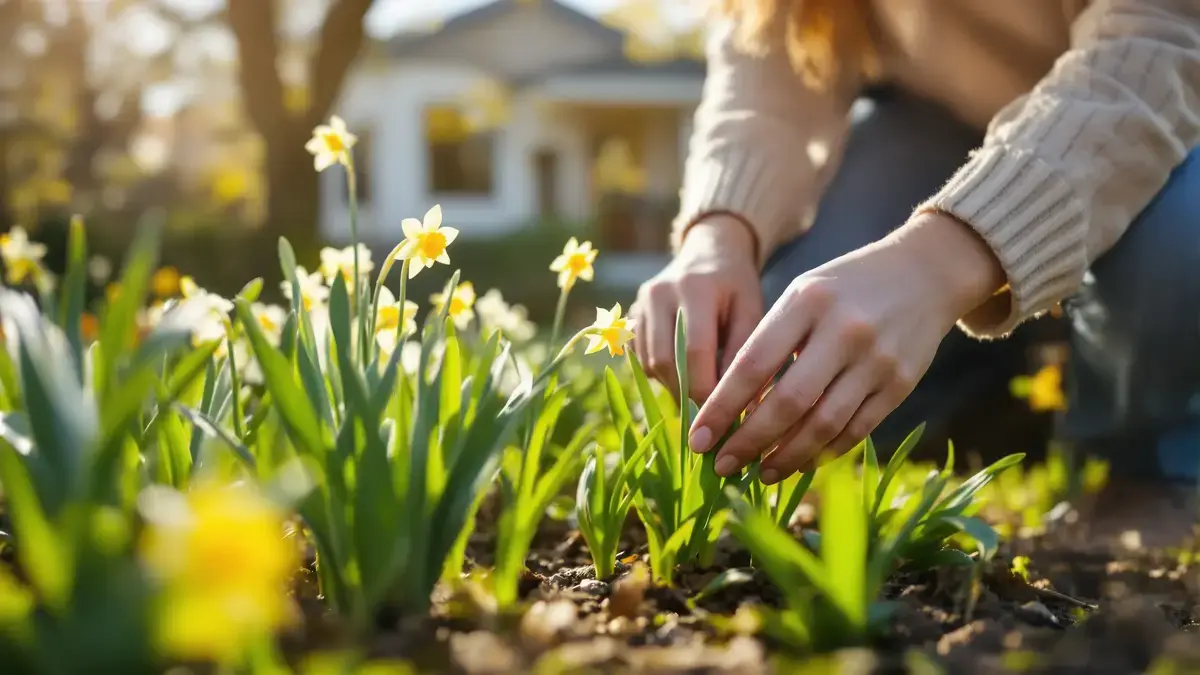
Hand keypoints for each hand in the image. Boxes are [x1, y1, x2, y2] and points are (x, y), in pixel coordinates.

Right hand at [631, 216, 762, 402]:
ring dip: (673, 386)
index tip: (721, 415)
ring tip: (699, 395)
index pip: (695, 350)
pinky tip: (683, 373)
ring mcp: (640, 303)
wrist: (709, 251)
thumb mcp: (751, 309)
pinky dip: (661, 373)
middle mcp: (660, 293)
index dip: (704, 388)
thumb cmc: (737, 285)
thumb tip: (738, 402)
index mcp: (695, 288)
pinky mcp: (631, 315)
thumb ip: (744, 351)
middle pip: (665, 360)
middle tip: (709, 414)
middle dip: (686, 393)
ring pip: (650, 362)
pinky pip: (641, 357)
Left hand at [688, 212, 1005, 483]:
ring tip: (759, 472)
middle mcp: (844, 331)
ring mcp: (877, 360)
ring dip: (786, 456)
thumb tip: (729, 407)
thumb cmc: (845, 288)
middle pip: (788, 402)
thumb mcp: (803, 295)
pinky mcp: (902, 384)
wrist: (926, 273)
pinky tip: (799, 462)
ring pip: (823, 425)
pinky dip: (824, 452)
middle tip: (720, 465)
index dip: (722, 406)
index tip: (697, 436)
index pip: (754, 364)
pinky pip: (856, 430)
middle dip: (748, 441)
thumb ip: (770, 342)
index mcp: (807, 302)